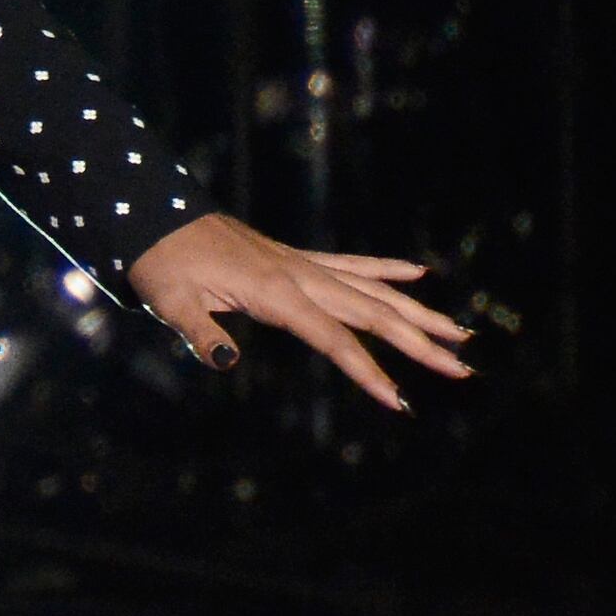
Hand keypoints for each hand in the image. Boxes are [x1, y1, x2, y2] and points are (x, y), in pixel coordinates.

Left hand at [122, 210, 473, 413]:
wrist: (153, 216)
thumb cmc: (160, 264)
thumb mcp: (169, 302)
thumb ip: (199, 333)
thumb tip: (225, 360)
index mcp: (276, 293)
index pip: (334, 339)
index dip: (368, 371)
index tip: (399, 400)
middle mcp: (299, 275)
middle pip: (372, 314)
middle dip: (419, 343)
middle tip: (462, 369)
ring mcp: (300, 263)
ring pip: (372, 290)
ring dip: (417, 312)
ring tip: (460, 333)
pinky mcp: (294, 257)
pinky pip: (350, 264)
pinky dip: (385, 269)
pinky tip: (419, 273)